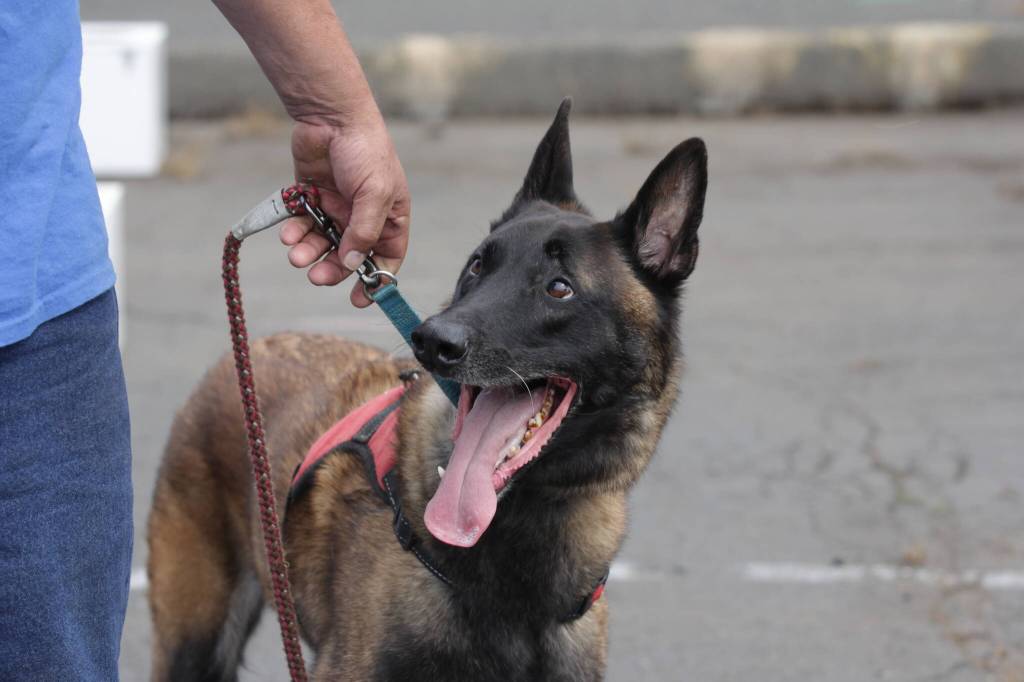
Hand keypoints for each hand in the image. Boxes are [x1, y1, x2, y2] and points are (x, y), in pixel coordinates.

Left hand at [280, 115, 410, 306]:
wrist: (330, 116)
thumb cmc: (365, 151)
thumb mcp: (374, 193)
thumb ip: (364, 230)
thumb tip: (354, 263)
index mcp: (390, 216)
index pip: (387, 256)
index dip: (376, 280)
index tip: (359, 299)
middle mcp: (363, 215)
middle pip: (350, 255)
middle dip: (333, 268)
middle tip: (318, 277)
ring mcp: (336, 207)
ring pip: (322, 242)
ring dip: (309, 252)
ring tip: (296, 255)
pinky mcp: (311, 197)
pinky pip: (302, 223)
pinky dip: (295, 232)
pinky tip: (288, 233)